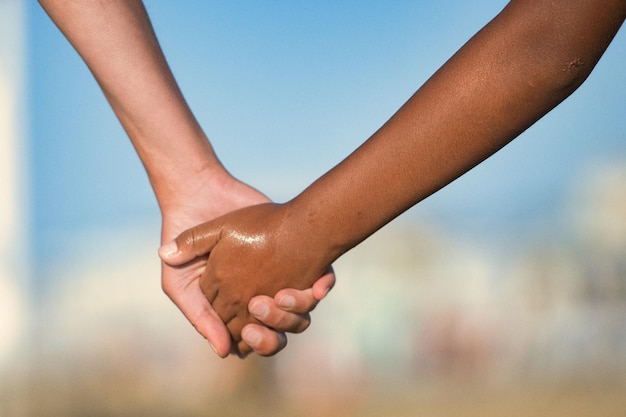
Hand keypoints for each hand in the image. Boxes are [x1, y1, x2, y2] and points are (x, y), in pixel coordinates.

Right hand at [160, 202, 335, 354]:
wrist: (201, 199)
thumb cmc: (186, 248)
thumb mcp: (181, 284)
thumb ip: (200, 316)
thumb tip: (223, 352)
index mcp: (236, 311)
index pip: (254, 341)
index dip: (259, 341)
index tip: (252, 333)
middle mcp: (262, 298)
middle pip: (281, 332)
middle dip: (277, 333)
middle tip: (263, 315)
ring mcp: (281, 278)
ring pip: (302, 312)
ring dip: (297, 312)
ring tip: (281, 296)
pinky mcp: (297, 258)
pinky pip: (320, 283)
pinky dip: (321, 287)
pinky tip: (316, 284)